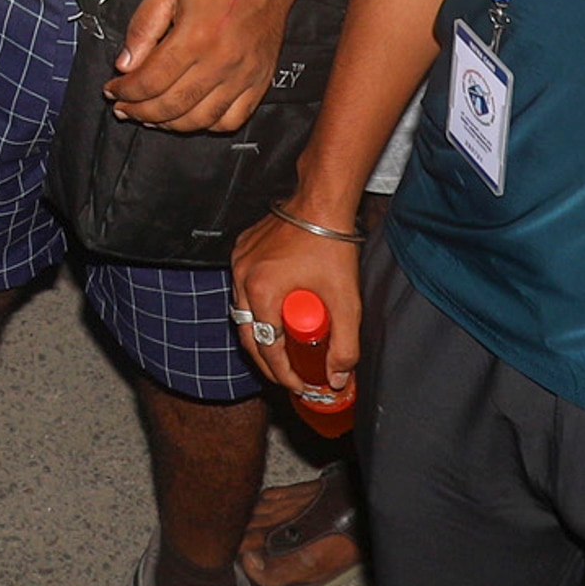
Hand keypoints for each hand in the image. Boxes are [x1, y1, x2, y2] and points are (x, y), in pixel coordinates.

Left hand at [110, 0, 306, 134]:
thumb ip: (142, 26)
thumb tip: (125, 64)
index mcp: (196, 35)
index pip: (151, 80)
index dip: (126, 91)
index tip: (113, 90)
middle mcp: (222, 60)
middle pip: (172, 105)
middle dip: (140, 111)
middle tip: (124, 107)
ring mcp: (244, 74)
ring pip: (200, 119)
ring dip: (169, 123)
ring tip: (150, 115)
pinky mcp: (260, 79)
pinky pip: (232, 119)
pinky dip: (207, 124)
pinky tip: (190, 115)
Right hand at [231, 204, 356, 403]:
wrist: (321, 201)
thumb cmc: (332, 246)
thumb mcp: (345, 301)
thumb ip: (344, 345)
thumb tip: (337, 378)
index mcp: (261, 290)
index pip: (266, 348)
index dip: (283, 373)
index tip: (300, 384)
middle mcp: (242, 277)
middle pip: (248, 335)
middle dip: (268, 362)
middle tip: (290, 375)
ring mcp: (239, 262)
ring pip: (243, 312)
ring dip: (261, 334)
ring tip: (284, 349)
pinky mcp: (242, 250)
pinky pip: (244, 288)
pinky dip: (258, 306)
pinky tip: (277, 313)